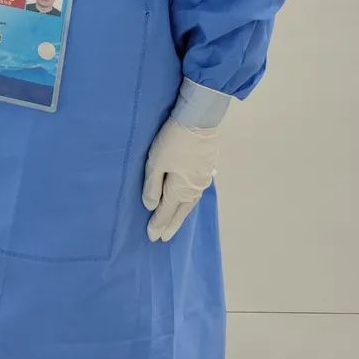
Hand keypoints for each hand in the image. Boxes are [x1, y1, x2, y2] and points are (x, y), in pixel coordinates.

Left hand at [142, 117, 220, 241]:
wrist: (199, 120)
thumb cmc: (173, 141)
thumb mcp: (155, 163)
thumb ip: (152, 187)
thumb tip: (150, 207)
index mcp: (179, 191)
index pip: (165, 213)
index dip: (157, 225)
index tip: (152, 237)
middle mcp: (194, 190)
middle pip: (181, 213)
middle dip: (171, 225)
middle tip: (164, 238)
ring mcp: (203, 181)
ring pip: (191, 203)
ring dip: (182, 215)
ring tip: (176, 223)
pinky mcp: (208, 170)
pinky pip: (197, 193)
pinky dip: (190, 201)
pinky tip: (189, 200)